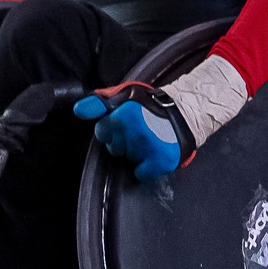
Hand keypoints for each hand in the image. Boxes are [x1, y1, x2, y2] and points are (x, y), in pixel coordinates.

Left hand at [74, 83, 190, 181]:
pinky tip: (154, 154)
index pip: (101, 131)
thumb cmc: (153, 104)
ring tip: (150, 138)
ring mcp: (148, 146)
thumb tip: (79, 110)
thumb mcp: (124, 95)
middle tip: (140, 130)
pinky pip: (142, 173)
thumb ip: (98, 103)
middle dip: (122, 141)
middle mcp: (134, 130)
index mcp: (123, 114)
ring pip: (127, 159)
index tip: (122, 125)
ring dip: (135, 153)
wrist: (189, 112)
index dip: (110, 129)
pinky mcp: (161, 160)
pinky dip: (147, 168)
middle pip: (113, 147)